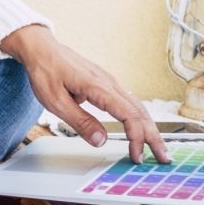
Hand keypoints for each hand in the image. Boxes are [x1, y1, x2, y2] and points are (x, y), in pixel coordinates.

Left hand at [0, 24, 171, 163]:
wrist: (40, 48)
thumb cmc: (45, 71)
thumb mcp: (55, 101)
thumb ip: (79, 122)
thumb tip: (101, 141)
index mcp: (97, 87)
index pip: (128, 115)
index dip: (136, 137)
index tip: (137, 155)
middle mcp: (108, 82)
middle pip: (139, 111)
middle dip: (153, 135)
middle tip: (163, 157)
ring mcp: (108, 81)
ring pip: (136, 105)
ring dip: (148, 127)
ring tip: (156, 146)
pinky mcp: (104, 82)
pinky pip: (128, 100)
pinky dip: (138, 116)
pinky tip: (141, 127)